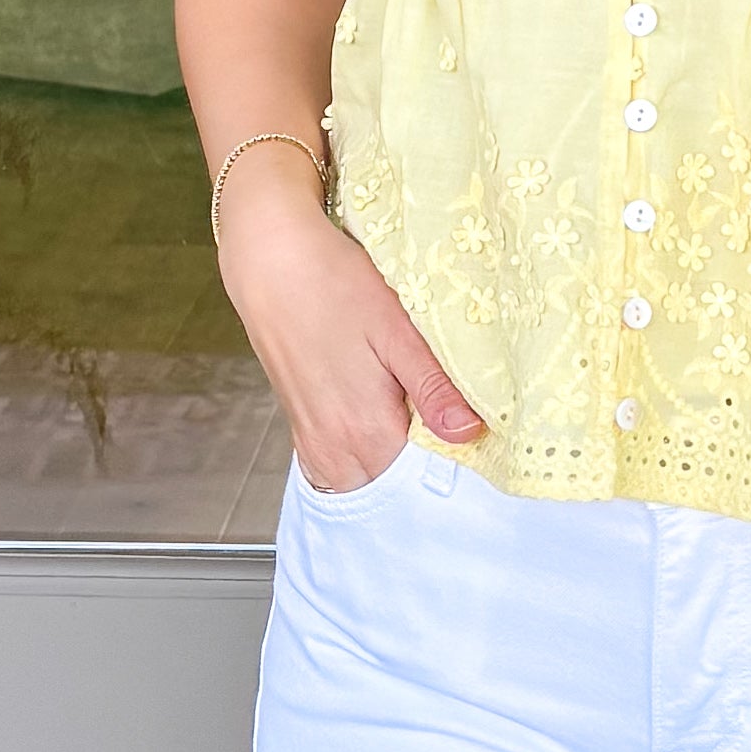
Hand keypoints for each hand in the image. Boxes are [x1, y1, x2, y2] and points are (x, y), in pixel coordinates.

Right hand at [215, 158, 483, 491]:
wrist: (272, 263)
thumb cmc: (335, 285)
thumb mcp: (397, 330)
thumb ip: (433, 388)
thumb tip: (470, 432)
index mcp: (367, 430)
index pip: (425, 481)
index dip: (457, 467)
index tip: (478, 444)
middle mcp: (336, 448)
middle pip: (396, 489)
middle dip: (427, 473)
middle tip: (453, 431)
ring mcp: (315, 443)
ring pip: (369, 482)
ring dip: (396, 468)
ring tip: (418, 426)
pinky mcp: (302, 431)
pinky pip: (343, 469)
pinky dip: (368, 460)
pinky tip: (384, 425)